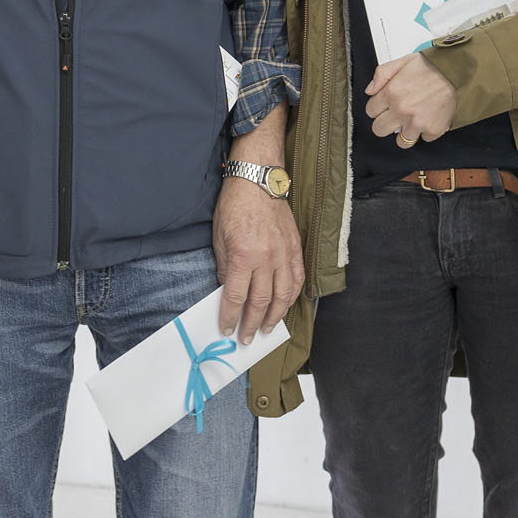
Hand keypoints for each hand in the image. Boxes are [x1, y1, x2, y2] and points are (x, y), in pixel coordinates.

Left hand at [212, 139, 303, 338]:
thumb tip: (228, 291)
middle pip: (261, 301)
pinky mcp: (296, 247)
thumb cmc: (235, 205)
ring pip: (283, 295)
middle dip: (252, 323)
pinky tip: (285, 305)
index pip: (236, 296)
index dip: (231, 316)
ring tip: (267, 328)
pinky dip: (293, 296)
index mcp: (243, 255)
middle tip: (246, 338)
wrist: (258, 180)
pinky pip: (297, 279)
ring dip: (275, 316)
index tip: (226, 329)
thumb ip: (225, 267)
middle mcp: (266, 257)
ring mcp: (284, 253)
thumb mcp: (219, 237)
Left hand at [364, 53, 458, 147]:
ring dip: (405, 132)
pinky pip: (424, 139)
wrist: (455, 71)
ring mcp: (418, 122)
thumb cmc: (430, 67)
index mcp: (391, 93)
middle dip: (385, 123)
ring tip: (413, 120)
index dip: (378, 108)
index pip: (370, 111)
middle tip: (395, 116)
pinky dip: (426, 131)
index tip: (386, 105)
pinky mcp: (433, 129)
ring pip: (401, 141)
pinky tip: (428, 118)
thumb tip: (369, 91)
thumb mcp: (401, 62)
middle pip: (379, 130)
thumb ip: (381, 74)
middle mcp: (402, 110)